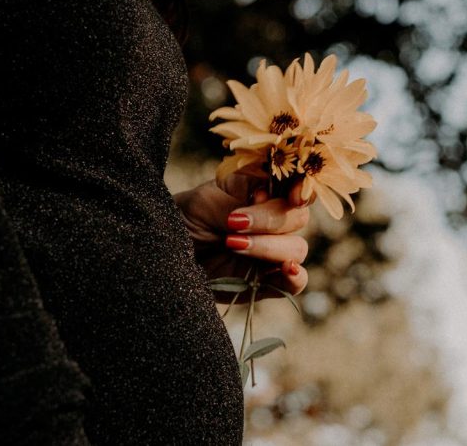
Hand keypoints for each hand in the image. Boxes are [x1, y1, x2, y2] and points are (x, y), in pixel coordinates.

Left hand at [173, 172, 313, 302]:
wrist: (166, 256)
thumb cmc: (184, 219)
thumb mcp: (205, 202)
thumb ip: (239, 201)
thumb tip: (266, 199)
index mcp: (260, 190)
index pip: (294, 184)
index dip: (300, 189)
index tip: (291, 196)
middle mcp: (272, 219)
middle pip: (297, 217)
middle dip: (269, 220)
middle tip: (233, 223)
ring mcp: (272, 251)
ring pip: (297, 248)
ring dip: (269, 247)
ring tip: (232, 245)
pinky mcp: (267, 281)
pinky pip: (295, 283)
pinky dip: (296, 277)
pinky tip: (287, 270)